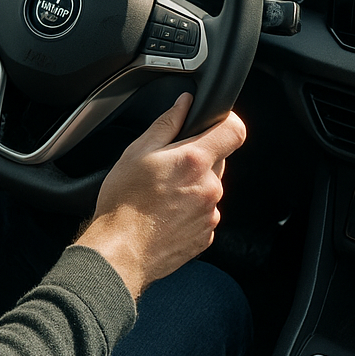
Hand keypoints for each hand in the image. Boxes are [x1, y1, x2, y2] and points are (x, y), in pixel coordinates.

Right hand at [75, 93, 245, 300]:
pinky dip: (189, 209)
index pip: (234, 131)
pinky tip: (164, 214)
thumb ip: (167, 123)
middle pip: (217, 160)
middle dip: (197, 158)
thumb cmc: (123, 202)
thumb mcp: (137, 152)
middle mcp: (210, 187)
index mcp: (194, 161)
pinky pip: (204, 213)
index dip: (227, 122)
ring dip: (192, 186)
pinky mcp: (206, 236)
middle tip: (166, 167)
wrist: (120, 252)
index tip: (215, 124)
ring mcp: (211, 214)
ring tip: (161, 195)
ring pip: (209, 188)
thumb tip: (184, 103)